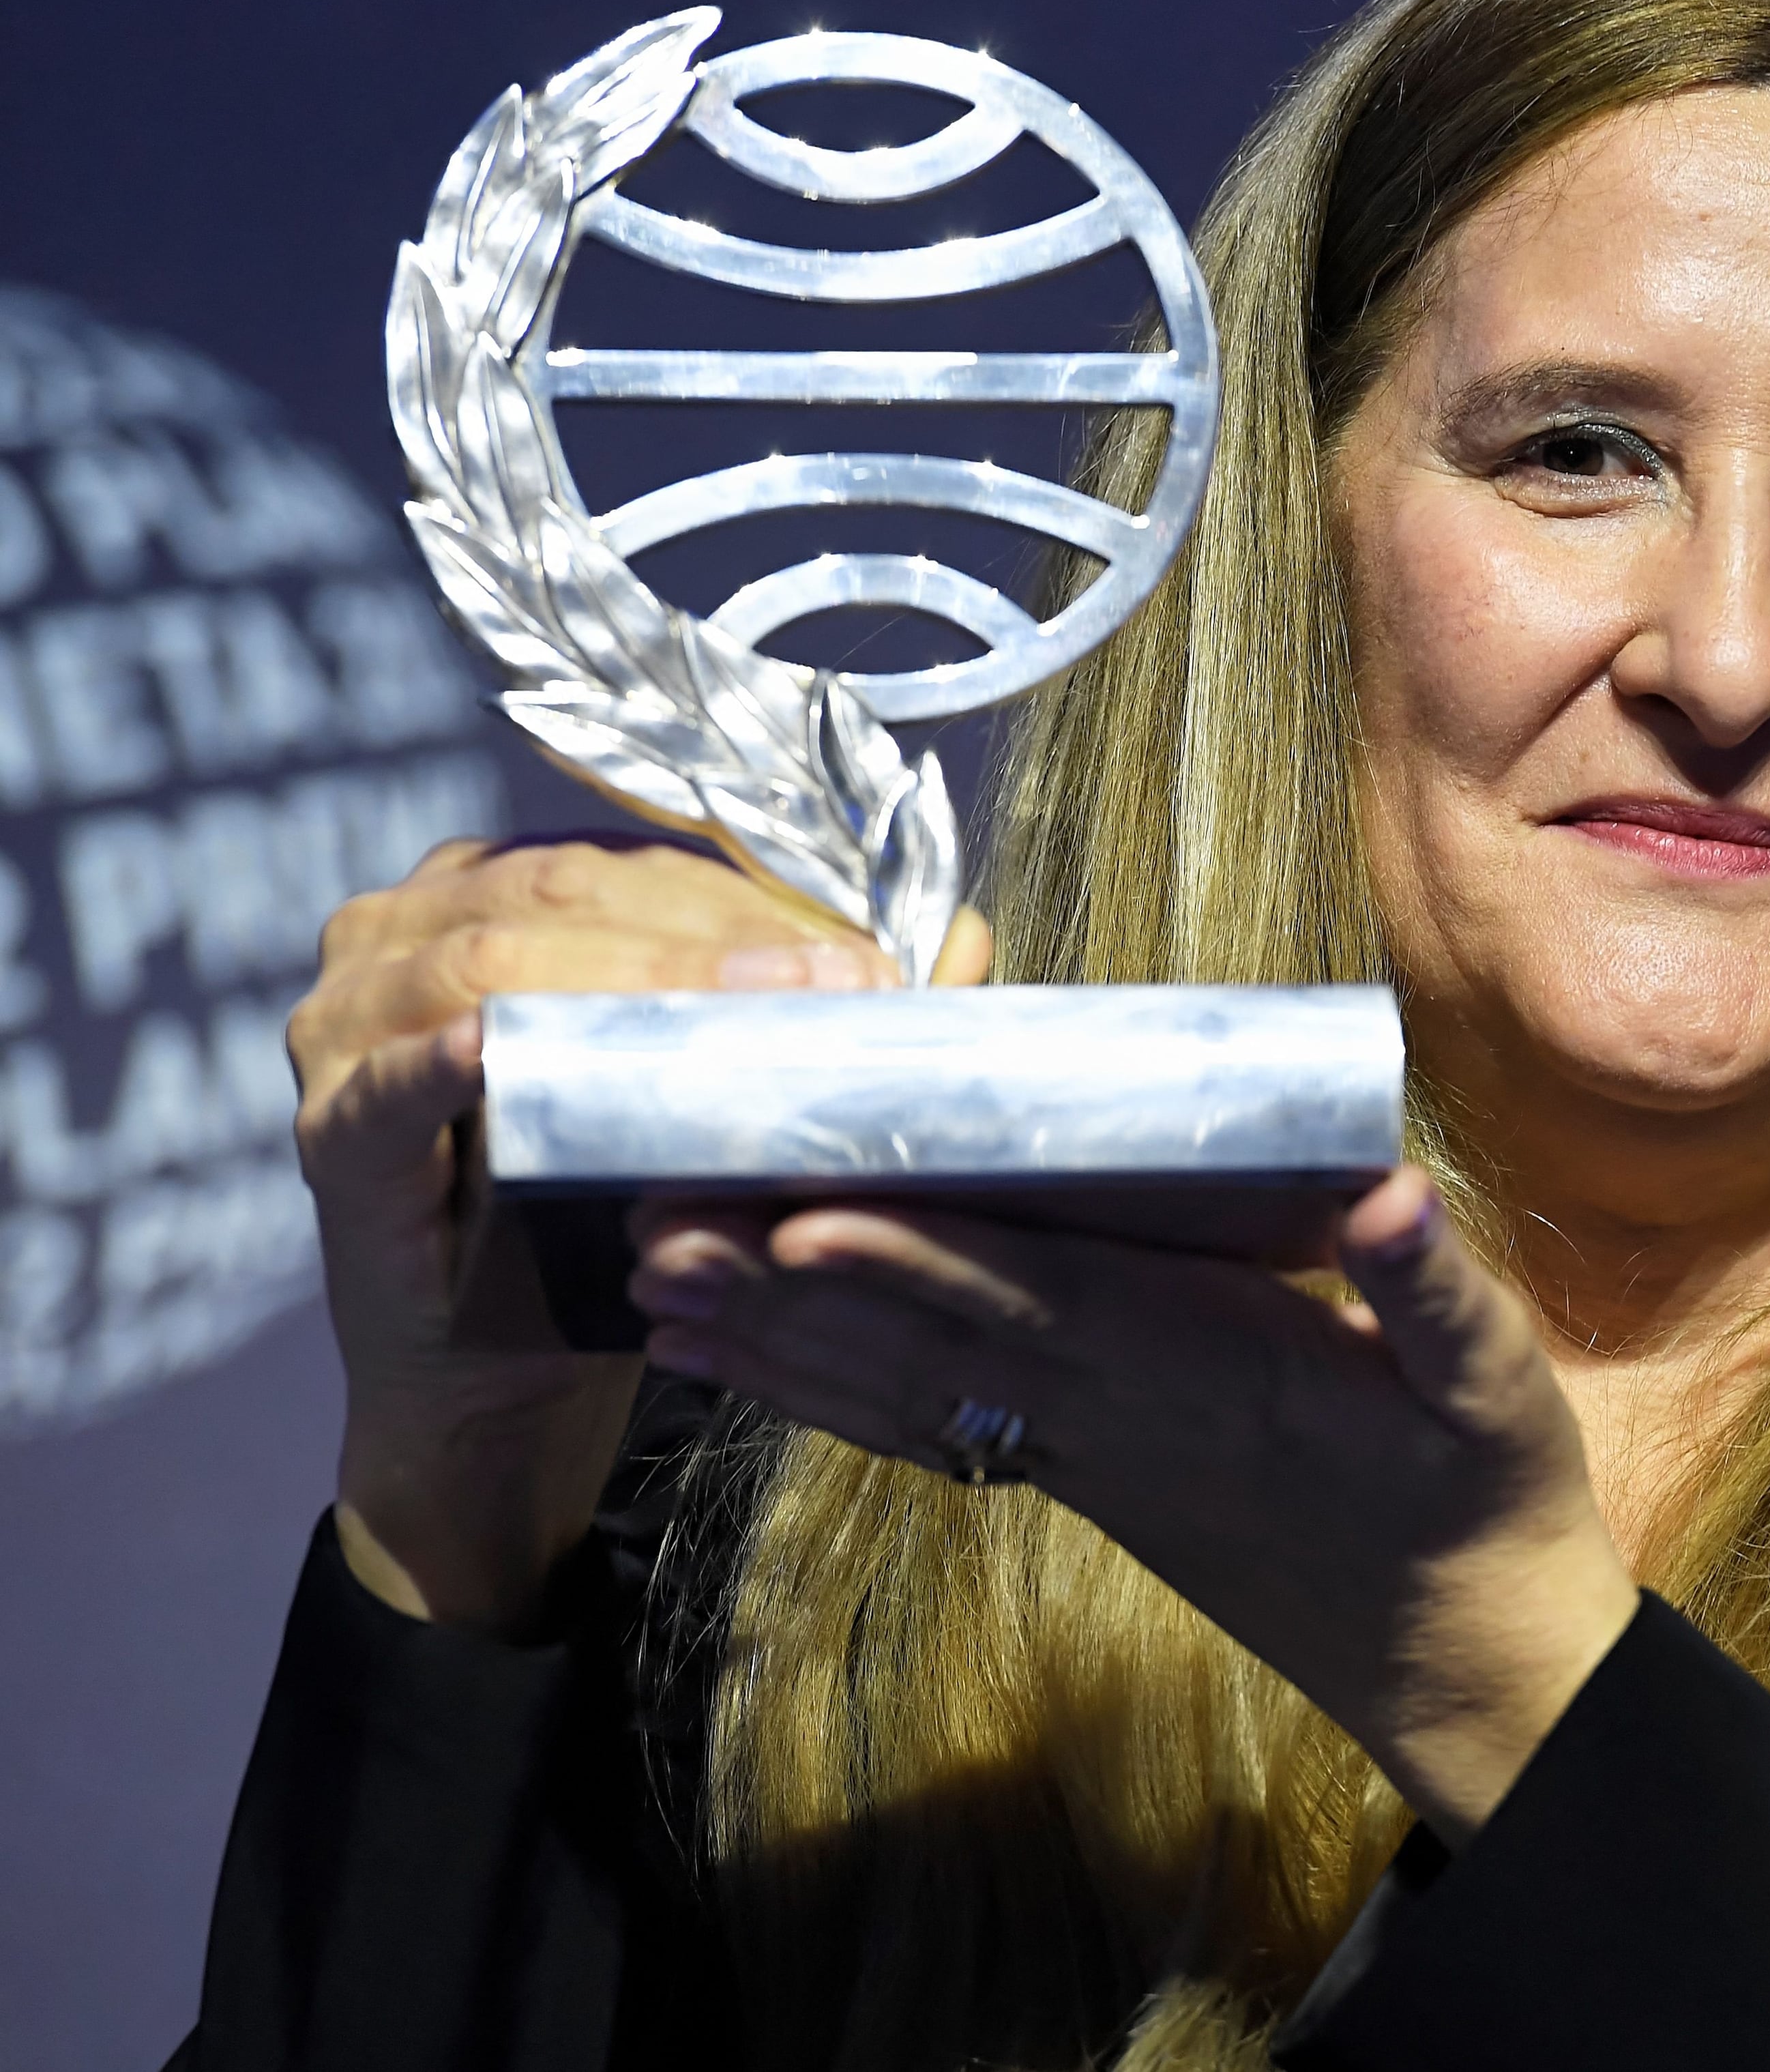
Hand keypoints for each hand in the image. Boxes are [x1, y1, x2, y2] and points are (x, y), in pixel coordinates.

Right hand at [287, 832, 989, 1630]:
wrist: (511, 1373)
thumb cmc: (617, 1207)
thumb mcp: (721, 1093)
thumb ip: (823, 1011)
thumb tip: (974, 940)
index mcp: (497, 885)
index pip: (640, 860)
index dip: (763, 899)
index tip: (873, 959)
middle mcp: (405, 925)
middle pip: (575, 889)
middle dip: (716, 938)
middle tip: (836, 991)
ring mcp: (348, 1021)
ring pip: (497, 958)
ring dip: (626, 985)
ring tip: (739, 1026)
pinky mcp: (331, 1130)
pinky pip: (391, 1078)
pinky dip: (446, 1061)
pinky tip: (497, 1051)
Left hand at [629, 1169, 1640, 1839]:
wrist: (1463, 1660)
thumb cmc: (1481, 1503)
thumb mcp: (1496, 1386)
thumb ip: (1436, 1291)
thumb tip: (1389, 1194)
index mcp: (1217, 1371)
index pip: (1048, 1305)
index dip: (927, 1262)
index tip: (809, 1216)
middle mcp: (1126, 1418)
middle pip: (935, 1343)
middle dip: (795, 1289)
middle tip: (654, 1231)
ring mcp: (1093, 1456)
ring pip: (911, 1391)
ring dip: (780, 1345)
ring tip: (654, 1292)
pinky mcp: (1087, 1476)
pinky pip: (934, 1429)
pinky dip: (830, 1397)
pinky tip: (751, 1366)